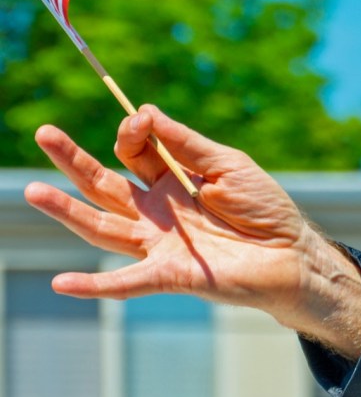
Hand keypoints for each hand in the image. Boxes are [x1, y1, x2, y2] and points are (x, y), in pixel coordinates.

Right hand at [24, 107, 360, 357]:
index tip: (141, 121)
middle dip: (73, 160)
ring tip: (33, 191)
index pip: (135, 153)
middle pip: (104, 184)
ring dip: (67, 211)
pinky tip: (61, 284)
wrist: (291, 253)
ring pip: (102, 226)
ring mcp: (158, 244)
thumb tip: (143, 111)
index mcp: (172, 181)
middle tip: (43, 133)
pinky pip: (126, 282)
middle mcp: (156, 213)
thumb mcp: (227, 164)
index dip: (134, 133)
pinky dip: (93, 285)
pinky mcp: (169, 275)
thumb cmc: (263, 208)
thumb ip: (185, 143)